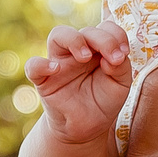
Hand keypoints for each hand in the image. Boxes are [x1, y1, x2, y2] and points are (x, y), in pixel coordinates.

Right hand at [25, 23, 132, 144]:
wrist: (88, 128)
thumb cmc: (104, 101)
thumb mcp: (121, 85)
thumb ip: (121, 67)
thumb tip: (112, 57)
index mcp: (98, 49)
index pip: (105, 28)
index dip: (116, 35)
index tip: (124, 53)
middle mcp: (78, 51)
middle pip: (85, 30)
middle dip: (102, 40)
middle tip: (113, 58)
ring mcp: (60, 63)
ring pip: (57, 35)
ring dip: (74, 40)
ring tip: (85, 57)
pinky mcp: (44, 80)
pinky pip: (34, 66)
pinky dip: (41, 64)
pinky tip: (55, 70)